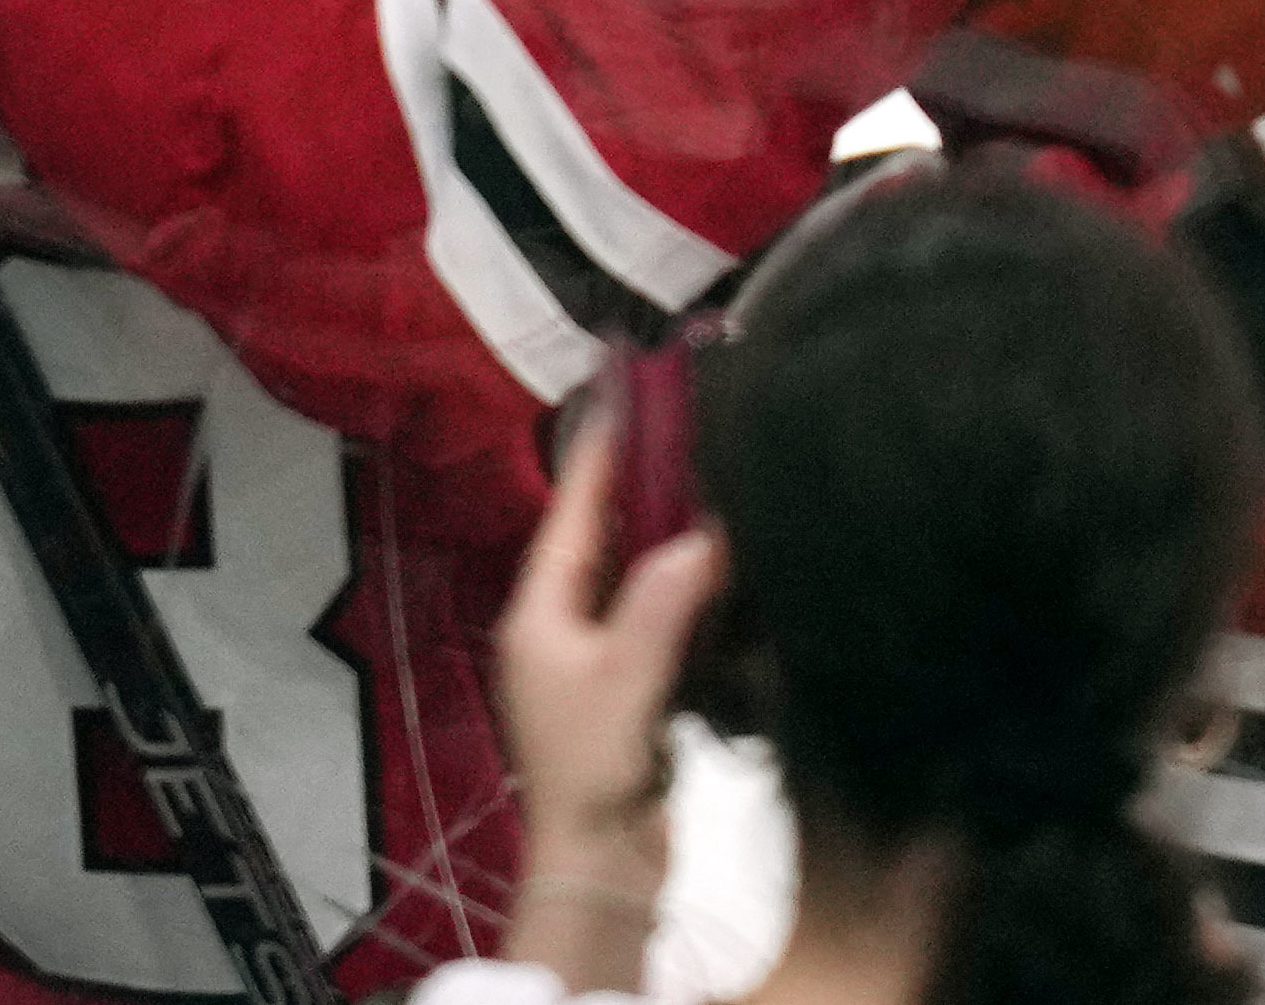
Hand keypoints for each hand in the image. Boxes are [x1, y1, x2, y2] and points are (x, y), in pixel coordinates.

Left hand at [492, 403, 719, 983]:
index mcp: (539, 612)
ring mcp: (590, 664)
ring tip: (715, 493)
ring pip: (632, 582)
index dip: (601, 455)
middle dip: (643, 494)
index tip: (632, 398)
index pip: (571, 512)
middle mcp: (557, 628)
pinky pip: (654, 624)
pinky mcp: (625, 696)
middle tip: (692, 439)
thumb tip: (707, 534)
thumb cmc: (594, 766)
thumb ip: (665, 598)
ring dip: (667, 545)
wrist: (598, 865)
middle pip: (602, 542)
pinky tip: (725, 578)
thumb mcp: (628, 674)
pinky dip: (684, 597)